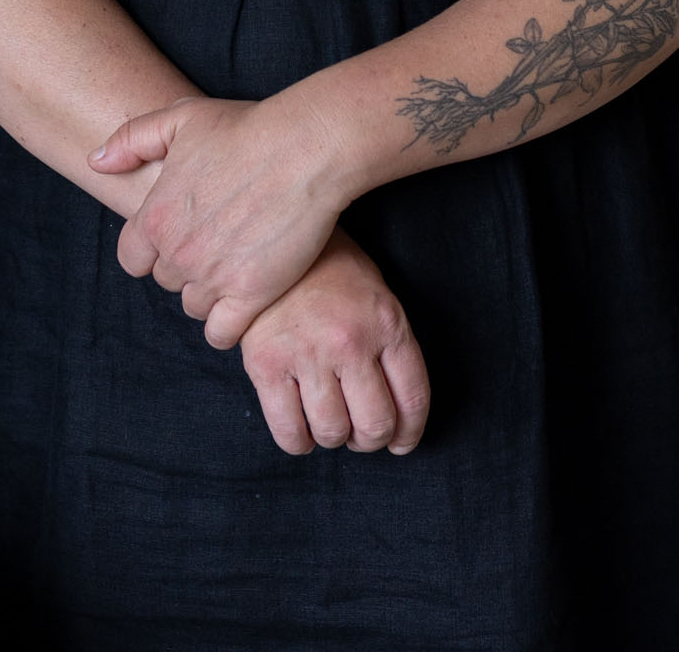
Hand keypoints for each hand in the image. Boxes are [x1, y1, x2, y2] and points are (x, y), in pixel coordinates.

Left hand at [93, 94, 347, 348]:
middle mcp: (177, 253)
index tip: (179, 236)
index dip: (153, 249)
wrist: (305, 149)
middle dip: (186, 266)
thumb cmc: (247, 128)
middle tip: (218, 243)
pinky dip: (227, 325)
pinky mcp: (250, 295)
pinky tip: (244, 302)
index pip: (132, 258)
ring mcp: (212, 277)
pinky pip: (221, 333)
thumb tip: (96, 163)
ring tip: (236, 267)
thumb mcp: (180, 118)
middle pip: (167, 281)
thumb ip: (131, 140)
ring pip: (194, 306)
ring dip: (210, 292)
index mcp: (154, 217)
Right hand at [239, 231, 431, 456]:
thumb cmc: (330, 268)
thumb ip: (389, 346)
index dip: (410, 432)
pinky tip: (303, 433)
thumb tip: (396, 408)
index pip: (412, 398)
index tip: (402, 442)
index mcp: (386, 324)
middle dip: (372, 440)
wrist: (271, 236)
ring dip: (336, 439)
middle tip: (362, 434)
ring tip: (331, 426)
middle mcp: (350, 343)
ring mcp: (307, 354)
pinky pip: (289, 430)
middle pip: (375, 424)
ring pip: (333, 431)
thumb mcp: (377, 295)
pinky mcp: (266, 365)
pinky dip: (300, 443)